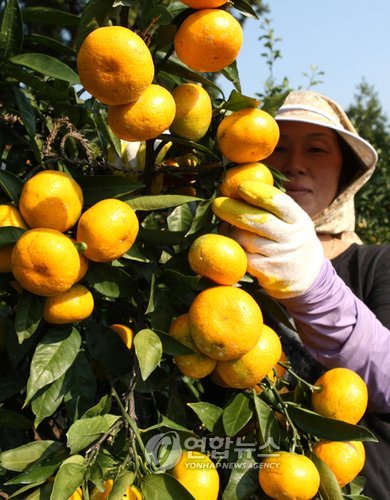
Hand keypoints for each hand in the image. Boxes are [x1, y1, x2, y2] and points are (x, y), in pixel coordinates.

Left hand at [212, 181, 323, 298]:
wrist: (308, 275)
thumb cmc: (291, 238)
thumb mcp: (293, 220)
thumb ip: (273, 206)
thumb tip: (240, 187)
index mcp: (299, 220)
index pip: (278, 202)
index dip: (257, 193)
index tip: (240, 187)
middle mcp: (292, 238)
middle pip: (257, 220)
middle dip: (232, 210)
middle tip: (216, 203)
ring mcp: (280, 257)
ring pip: (245, 239)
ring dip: (230, 231)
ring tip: (225, 225)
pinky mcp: (268, 273)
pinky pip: (243, 257)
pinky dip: (234, 248)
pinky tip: (231, 243)